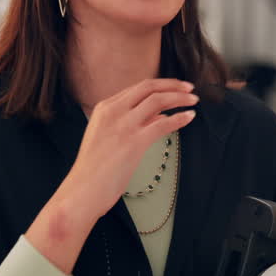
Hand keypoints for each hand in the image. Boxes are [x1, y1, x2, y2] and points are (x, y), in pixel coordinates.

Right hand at [62, 78, 197, 219]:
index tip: (175, 87)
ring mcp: (123, 125)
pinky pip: (163, 124)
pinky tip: (189, 117)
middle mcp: (113, 111)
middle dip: (172, 85)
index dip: (160, 85)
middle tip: (189, 89)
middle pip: (149, 88)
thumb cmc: (95, 169)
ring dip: (179, 99)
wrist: (82, 190)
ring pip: (158, 101)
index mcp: (105, 108)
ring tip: (193, 101)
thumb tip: (158, 115)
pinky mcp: (134, 142)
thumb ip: (130, 122)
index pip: (138, 88)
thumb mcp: (107, 136)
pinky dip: (179, 118)